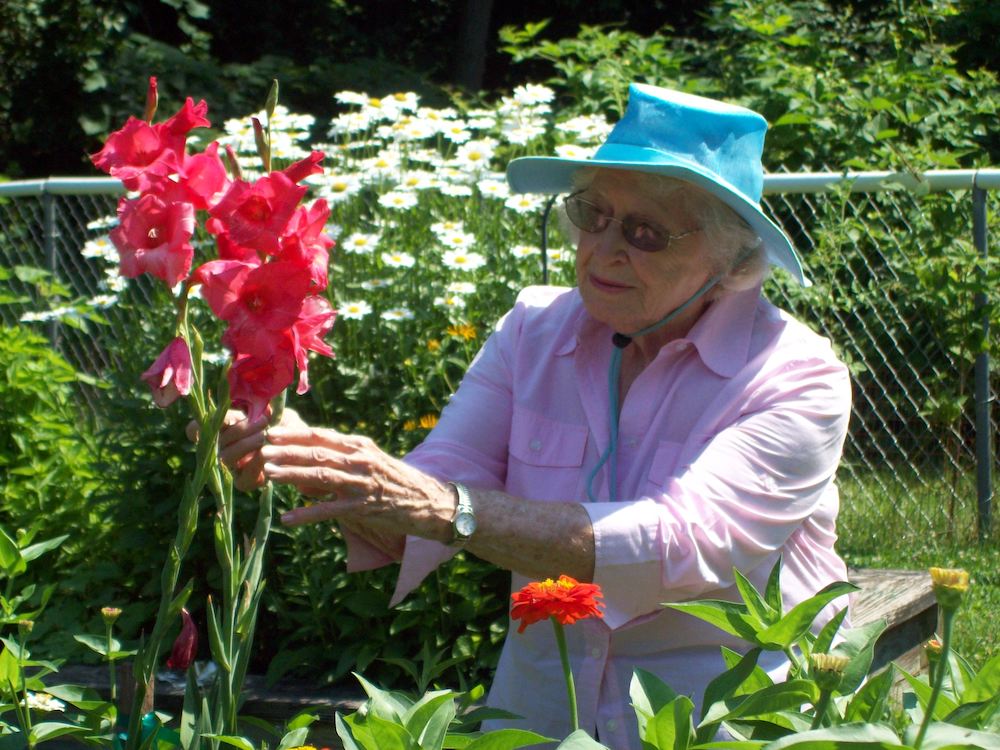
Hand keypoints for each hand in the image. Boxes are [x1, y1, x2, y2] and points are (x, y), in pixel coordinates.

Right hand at [186, 408, 306, 491]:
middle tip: (262, 421)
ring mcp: (231, 466)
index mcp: (222, 428)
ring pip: (227, 456)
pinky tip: (267, 453)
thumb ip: (256, 406)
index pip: (194, 429)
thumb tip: (247, 403)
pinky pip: (242, 477)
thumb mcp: (272, 410)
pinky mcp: (243, 482)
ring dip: (246, 444)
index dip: (198, 426)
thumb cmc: (283, 423)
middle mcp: (221, 448)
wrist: (302, 444)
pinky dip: (254, 464)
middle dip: (239, 428)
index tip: (223, 417)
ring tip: (264, 435)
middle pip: (216, 440)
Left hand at [259, 427, 453, 543]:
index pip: (322, 435)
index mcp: (359, 446)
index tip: (271, 431)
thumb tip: (304, 462)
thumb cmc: (394, 480)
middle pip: (317, 453)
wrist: (428, 501)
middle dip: (287, 451)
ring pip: (321, 476)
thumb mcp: (369, 461)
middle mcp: (360, 460)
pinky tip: (288, 518)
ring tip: (268, 474)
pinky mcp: (364, 508)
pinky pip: (330, 511)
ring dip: (292, 475)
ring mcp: (362, 484)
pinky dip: (307, 514)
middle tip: (262, 450)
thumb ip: (339, 458)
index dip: (294, 433)